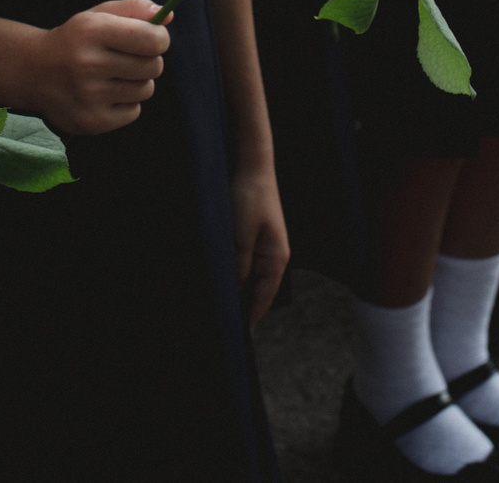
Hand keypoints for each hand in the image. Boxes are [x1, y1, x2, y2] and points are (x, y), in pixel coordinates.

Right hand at [19, 0, 167, 135]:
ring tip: (113, 75)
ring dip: (137, 82)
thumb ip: (134, 9)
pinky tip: (106, 93)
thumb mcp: (98, 15)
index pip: (151, 39)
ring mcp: (89, 96)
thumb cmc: (75, 40)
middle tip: (127, 57)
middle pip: (153, 66)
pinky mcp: (92, 121)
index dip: (160, 38)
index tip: (153, 38)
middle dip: (148, 60)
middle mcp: (89, 64)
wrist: (33, 72)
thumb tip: (168, 16)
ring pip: (146, 89)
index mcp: (92, 31)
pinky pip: (134, 111)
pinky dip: (126, 103)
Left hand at [232, 164, 289, 325]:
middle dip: (244, 305)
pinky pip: (245, 263)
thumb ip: (239, 264)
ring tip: (221, 303)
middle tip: (224, 320)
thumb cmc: (250, 197)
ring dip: (238, 289)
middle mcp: (273, 256)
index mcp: (276, 258)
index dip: (253, 315)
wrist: (252, 167)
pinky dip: (236, 273)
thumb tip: (236, 290)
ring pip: (250, 277)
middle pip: (259, 290)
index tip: (241, 332)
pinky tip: (223, 277)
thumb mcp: (241, 233)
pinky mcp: (254, 238)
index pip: (265, 297)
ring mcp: (264, 247)